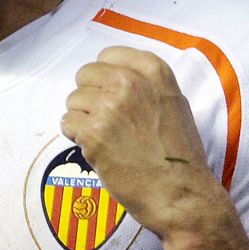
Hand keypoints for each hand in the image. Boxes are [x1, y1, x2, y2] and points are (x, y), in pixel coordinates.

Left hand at [61, 46, 230, 240]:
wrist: (179, 194)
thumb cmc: (180, 156)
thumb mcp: (176, 104)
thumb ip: (148, 85)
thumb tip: (119, 79)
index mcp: (153, 71)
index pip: (108, 55)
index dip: (104, 76)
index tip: (108, 92)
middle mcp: (130, 83)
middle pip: (85, 74)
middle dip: (90, 96)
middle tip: (104, 119)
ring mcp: (109, 107)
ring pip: (73, 100)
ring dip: (82, 118)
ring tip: (104, 138)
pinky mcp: (93, 134)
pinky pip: (67, 123)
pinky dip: (76, 137)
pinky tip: (96, 149)